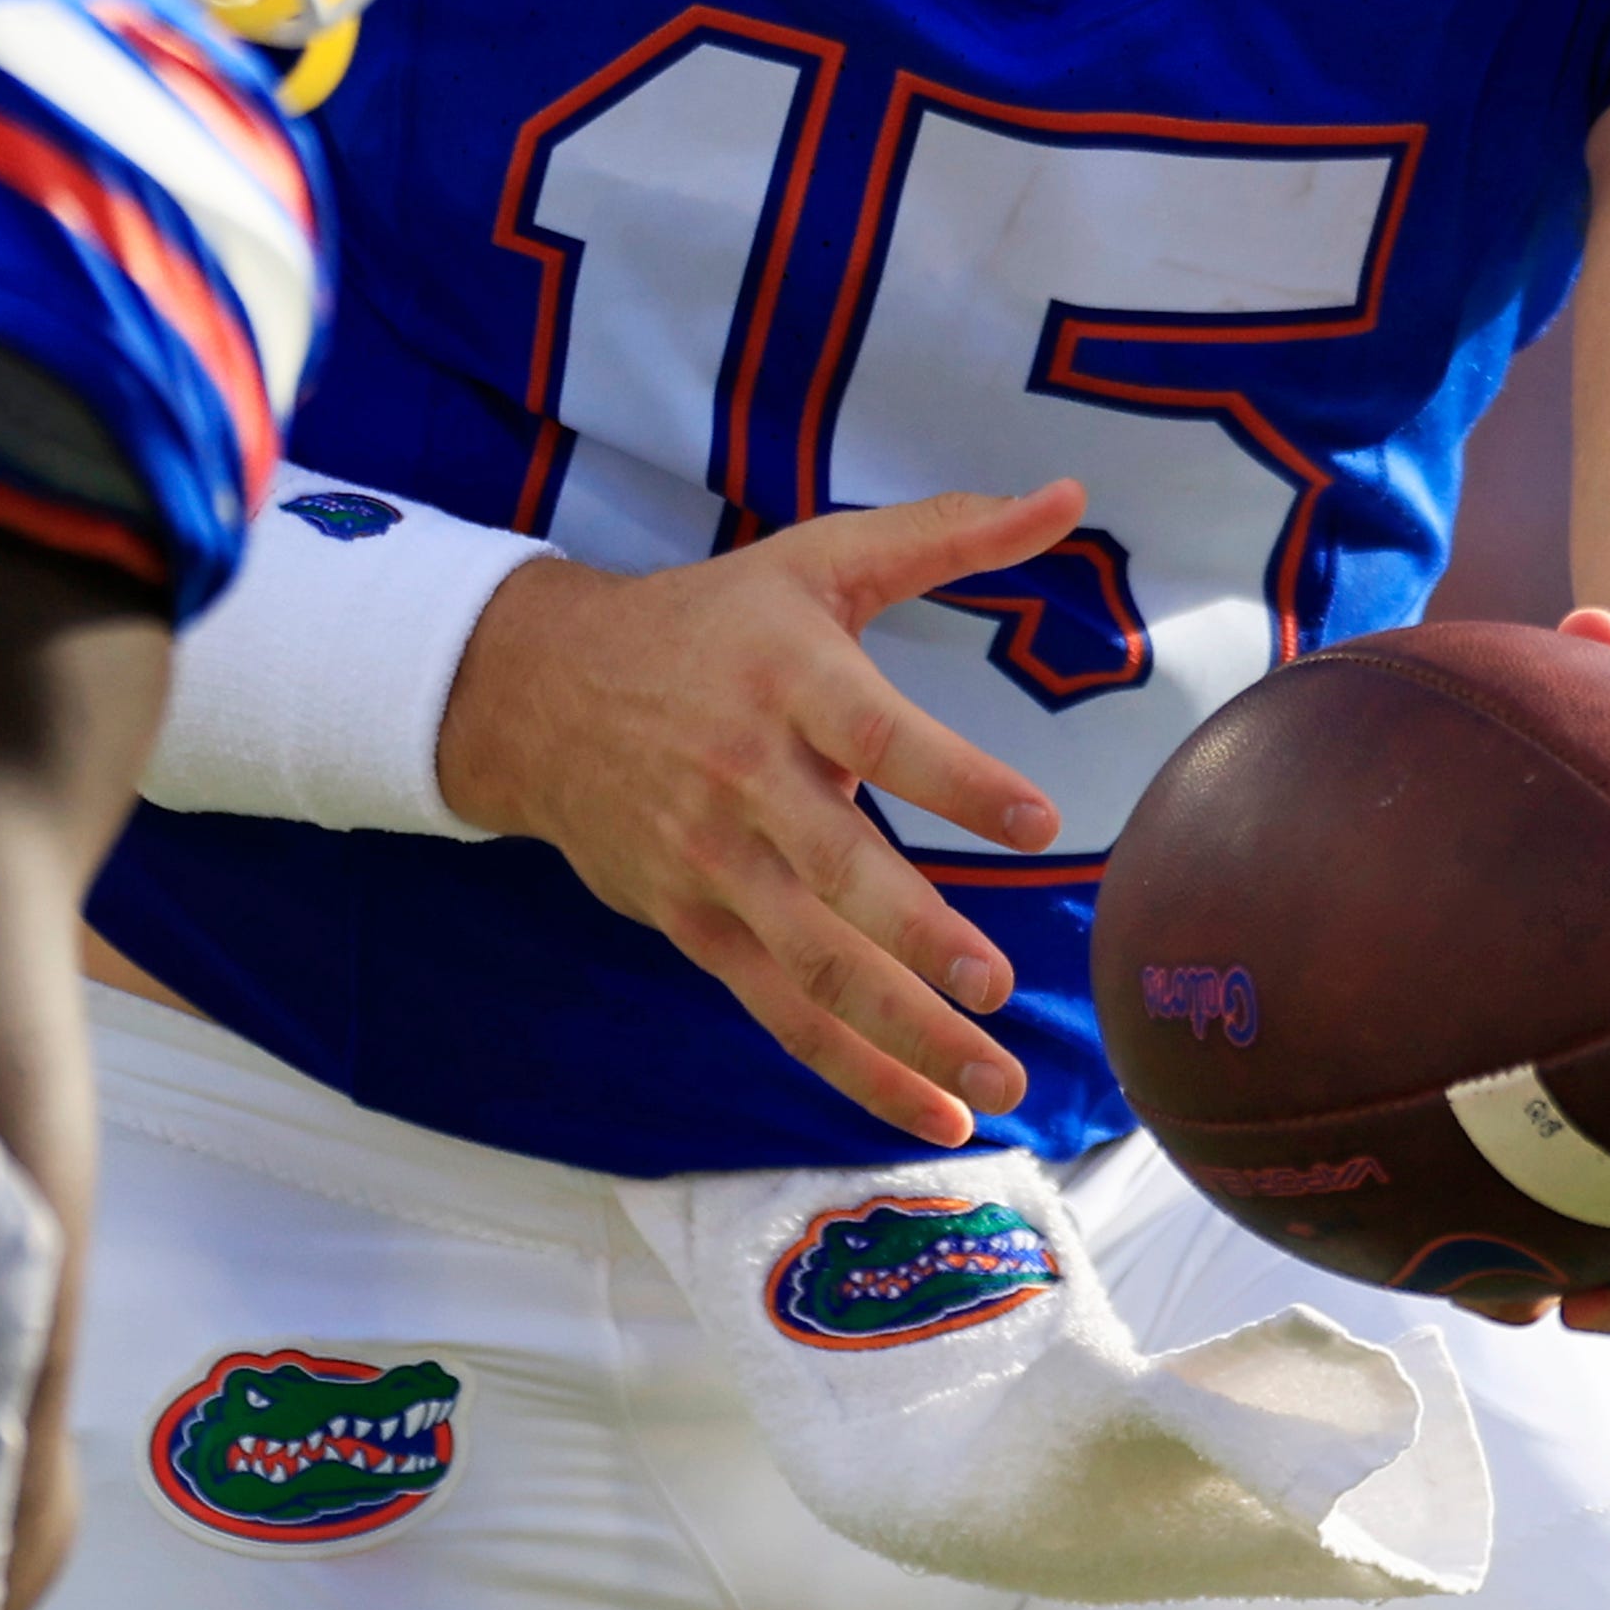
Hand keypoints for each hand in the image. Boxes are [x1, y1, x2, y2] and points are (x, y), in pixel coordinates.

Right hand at [433, 486, 1077, 1147]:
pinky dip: (854, 1070)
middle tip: (994, 984)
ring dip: (902, 1033)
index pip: (877, 735)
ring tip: (995, 1082)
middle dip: (912, 936)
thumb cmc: (710, 622)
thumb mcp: (817, 561)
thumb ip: (947, 535)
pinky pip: (781, 1011)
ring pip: (811, 965)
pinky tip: (936, 1113)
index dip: (954, 778)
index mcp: (787, 680)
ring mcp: (716, 866)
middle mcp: (747, 780)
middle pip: (835, 871)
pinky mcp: (696, 926)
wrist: (540, 692)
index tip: (1036, 821)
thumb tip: (1068, 495)